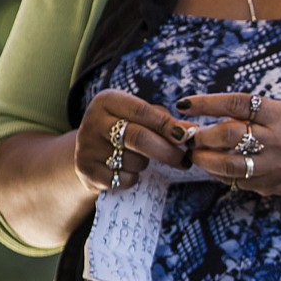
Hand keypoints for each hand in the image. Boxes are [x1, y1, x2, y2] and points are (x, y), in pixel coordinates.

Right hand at [75, 90, 191, 192]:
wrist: (89, 153)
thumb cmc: (124, 129)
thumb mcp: (140, 117)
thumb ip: (166, 121)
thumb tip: (193, 130)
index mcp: (107, 101)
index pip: (141, 111)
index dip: (167, 124)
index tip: (186, 136)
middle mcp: (93, 121)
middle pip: (138, 138)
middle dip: (167, 151)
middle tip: (185, 160)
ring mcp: (87, 147)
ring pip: (133, 161)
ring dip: (146, 164)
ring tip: (142, 159)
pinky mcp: (86, 170)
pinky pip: (123, 179)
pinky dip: (133, 178)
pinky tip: (127, 170)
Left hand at [178, 92, 280, 202]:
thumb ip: (254, 113)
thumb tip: (209, 114)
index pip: (237, 104)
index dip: (207, 103)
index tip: (185, 104)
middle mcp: (279, 140)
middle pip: (229, 135)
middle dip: (202, 136)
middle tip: (191, 136)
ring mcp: (276, 165)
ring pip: (229, 163)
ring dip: (205, 159)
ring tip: (197, 155)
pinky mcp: (273, 184)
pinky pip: (237, 181)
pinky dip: (220, 174)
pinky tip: (215, 168)